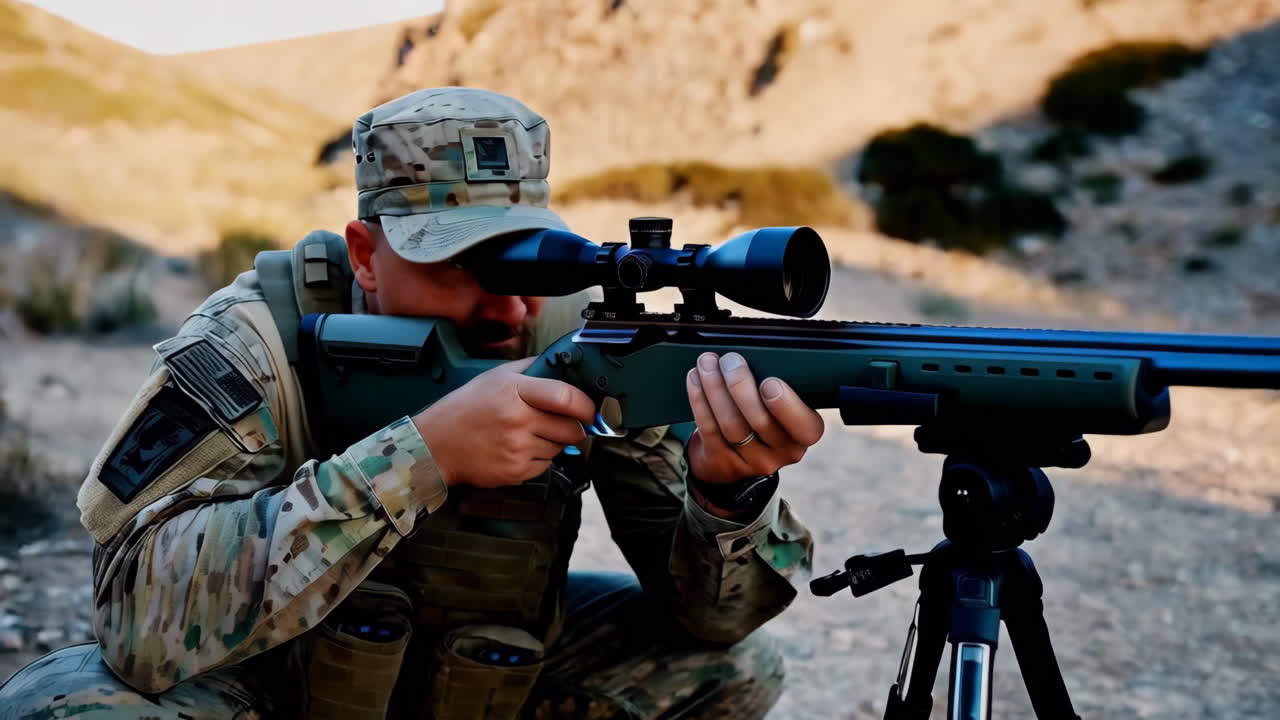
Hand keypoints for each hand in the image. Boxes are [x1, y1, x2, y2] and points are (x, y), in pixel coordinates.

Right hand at [412, 357, 595, 488]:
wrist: (435, 445)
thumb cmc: (464, 409)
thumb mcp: (494, 377)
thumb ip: (529, 369)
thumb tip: (562, 367)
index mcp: (514, 391)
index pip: (566, 397)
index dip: (586, 405)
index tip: (590, 409)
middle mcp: (517, 420)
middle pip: (571, 428)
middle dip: (575, 427)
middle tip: (565, 423)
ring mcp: (517, 448)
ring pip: (561, 448)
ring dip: (555, 443)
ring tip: (530, 434)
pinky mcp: (516, 471)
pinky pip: (546, 465)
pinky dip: (540, 458)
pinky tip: (520, 448)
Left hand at [685, 352, 824, 485]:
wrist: (734, 451)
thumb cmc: (764, 413)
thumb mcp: (783, 402)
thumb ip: (780, 383)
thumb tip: (759, 351)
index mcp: (805, 434)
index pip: (805, 428)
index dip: (787, 406)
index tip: (770, 381)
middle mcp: (782, 453)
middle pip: (760, 421)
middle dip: (740, 385)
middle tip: (729, 360)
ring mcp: (752, 461)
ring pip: (731, 424)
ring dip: (715, 388)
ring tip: (707, 362)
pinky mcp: (723, 462)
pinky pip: (710, 429)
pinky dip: (700, 400)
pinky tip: (695, 379)